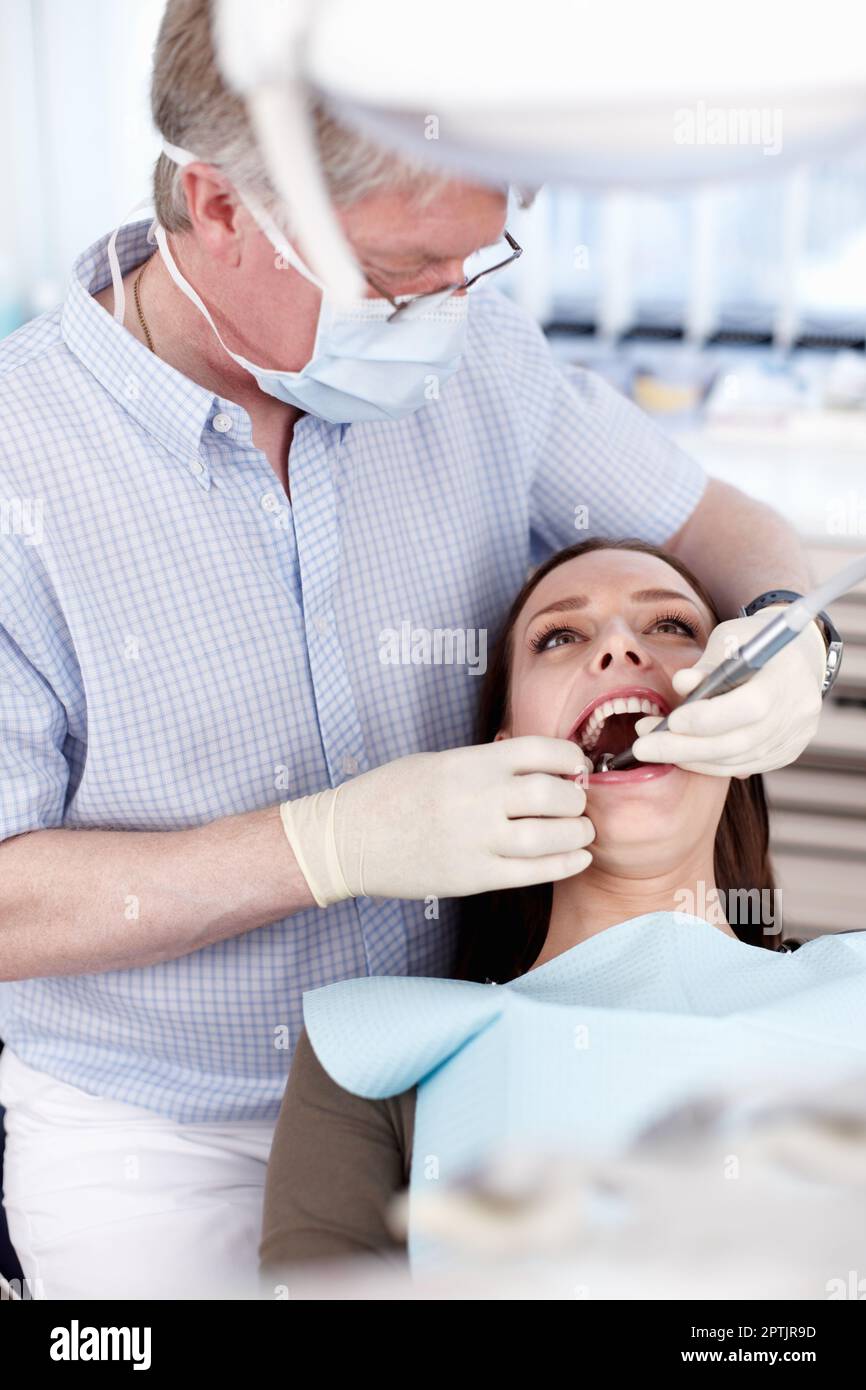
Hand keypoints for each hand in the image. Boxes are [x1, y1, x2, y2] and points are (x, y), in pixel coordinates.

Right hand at [278, 737, 595, 904]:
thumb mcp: (440, 761)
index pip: (543, 752)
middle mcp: (479, 798)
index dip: (571, 759)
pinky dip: (565, 865)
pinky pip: (533, 873)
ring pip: (551, 837)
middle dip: (577, 799)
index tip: (576, 767)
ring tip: (580, 831)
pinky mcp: (473, 877)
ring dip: (578, 833)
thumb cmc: (390, 793)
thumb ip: (487, 764)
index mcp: (471, 762)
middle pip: (555, 795)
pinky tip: (577, 859)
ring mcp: (476, 840)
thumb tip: (540, 771)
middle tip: (577, 803)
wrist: (346, 839)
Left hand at [630, 606, 826, 776]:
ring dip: (690, 758)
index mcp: (785, 677)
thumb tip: (681, 684)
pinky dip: (708, 763)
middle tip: (643, 746)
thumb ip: (706, 664)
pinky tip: (680, 754)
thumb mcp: (730, 637)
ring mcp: (793, 737)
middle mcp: (795, 712)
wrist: (797, 654)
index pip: (749, 708)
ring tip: (654, 747)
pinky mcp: (786, 751)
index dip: (707, 719)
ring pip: (737, 760)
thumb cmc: (754, 641)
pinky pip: (742, 766)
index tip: (672, 721)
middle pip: (738, 743)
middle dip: (685, 747)